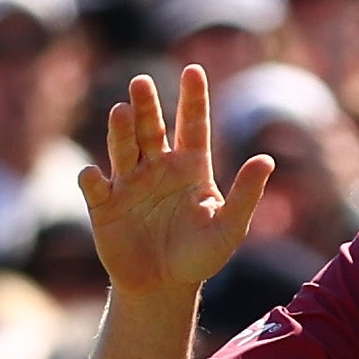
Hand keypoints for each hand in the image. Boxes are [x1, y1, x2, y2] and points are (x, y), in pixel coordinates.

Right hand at [76, 63, 272, 313]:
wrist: (164, 287)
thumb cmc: (200, 256)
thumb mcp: (230, 228)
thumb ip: (246, 194)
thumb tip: (266, 159)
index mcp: (190, 165)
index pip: (192, 124)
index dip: (193, 98)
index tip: (193, 71)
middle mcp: (157, 166)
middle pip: (151, 128)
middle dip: (146, 105)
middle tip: (141, 82)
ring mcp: (129, 183)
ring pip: (122, 148)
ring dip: (120, 130)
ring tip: (120, 111)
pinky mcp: (104, 206)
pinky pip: (94, 187)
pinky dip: (92, 179)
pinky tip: (95, 174)